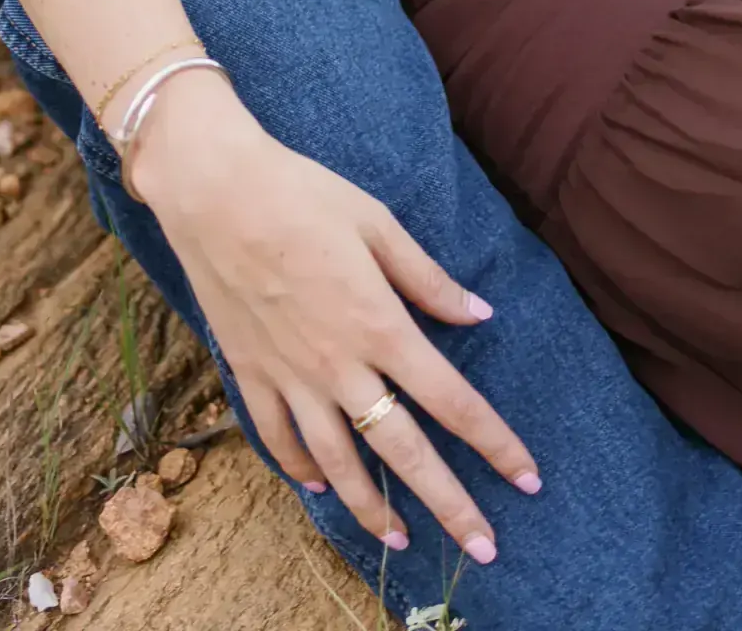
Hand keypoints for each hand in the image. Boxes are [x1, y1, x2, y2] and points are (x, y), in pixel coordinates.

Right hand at [137, 77, 538, 565]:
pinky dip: (300, 469)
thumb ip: (427, 278)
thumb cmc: (302, 193)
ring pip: (339, 463)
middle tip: (483, 549)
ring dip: (373, 509)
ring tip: (402, 542)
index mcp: (380, 325)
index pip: (452, 400)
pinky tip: (319, 487)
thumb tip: (479, 313)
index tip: (528, 478)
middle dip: (449, 504)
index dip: (494, 443)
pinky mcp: (249, 373)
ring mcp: (291, 376)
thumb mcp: (376, 222)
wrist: (213, 192)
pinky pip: (278, 438)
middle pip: (403, 452)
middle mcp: (339, 365)